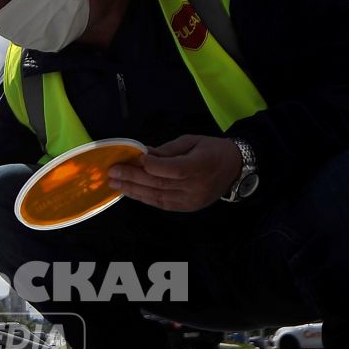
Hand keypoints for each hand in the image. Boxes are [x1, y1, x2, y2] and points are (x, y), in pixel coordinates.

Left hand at [107, 133, 240, 212]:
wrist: (235, 169)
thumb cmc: (213, 150)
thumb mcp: (192, 141)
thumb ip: (168, 149)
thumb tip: (144, 153)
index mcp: (199, 166)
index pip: (170, 169)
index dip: (150, 165)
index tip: (134, 158)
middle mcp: (194, 186)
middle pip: (158, 183)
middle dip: (132, 178)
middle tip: (112, 172)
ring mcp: (190, 200)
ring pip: (157, 196)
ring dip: (133, 190)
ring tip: (115, 184)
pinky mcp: (187, 207)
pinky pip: (162, 204)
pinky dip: (144, 198)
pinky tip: (130, 192)